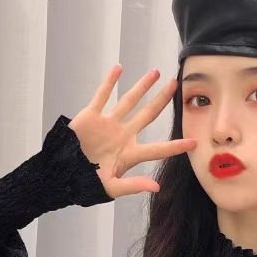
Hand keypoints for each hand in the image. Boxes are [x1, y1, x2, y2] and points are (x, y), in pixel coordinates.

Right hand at [68, 65, 196, 197]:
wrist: (62, 173)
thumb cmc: (86, 183)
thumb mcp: (111, 187)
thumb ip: (134, 186)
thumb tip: (157, 187)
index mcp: (130, 154)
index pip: (158, 149)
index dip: (176, 146)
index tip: (194, 142)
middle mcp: (123, 136)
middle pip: (147, 115)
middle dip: (162, 100)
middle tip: (176, 85)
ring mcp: (108, 124)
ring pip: (128, 101)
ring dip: (142, 87)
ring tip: (155, 73)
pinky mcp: (91, 116)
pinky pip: (102, 96)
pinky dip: (109, 83)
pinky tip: (119, 69)